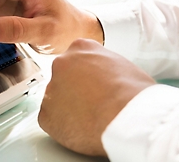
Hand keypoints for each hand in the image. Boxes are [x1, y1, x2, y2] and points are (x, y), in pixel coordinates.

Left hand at [38, 39, 155, 155]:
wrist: (126, 118)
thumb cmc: (133, 95)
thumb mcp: (124, 67)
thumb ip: (104, 67)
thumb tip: (105, 78)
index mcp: (81, 48)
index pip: (77, 59)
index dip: (87, 76)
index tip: (94, 87)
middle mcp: (61, 64)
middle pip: (63, 79)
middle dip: (75, 92)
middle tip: (93, 105)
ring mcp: (50, 89)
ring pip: (56, 101)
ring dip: (69, 109)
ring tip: (92, 119)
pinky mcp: (45, 114)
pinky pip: (51, 121)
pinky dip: (63, 127)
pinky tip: (82, 129)